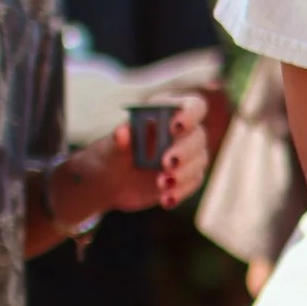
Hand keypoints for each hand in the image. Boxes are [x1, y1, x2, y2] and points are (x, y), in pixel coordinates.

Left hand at [61, 92, 212, 218]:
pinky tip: (166, 199)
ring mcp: (186, 156)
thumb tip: (122, 132)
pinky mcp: (186, 177)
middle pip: (198, 136)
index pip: (193, 106)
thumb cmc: (109, 156)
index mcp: (166, 115)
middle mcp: (182, 133)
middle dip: (185, 150)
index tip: (176, 126)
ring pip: (199, 161)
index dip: (190, 114)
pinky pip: (193, 183)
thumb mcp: (109, 148)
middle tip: (167, 163)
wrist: (107, 183)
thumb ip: (118, 141)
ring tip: (161, 184)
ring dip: (184, 173)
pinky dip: (181, 191)